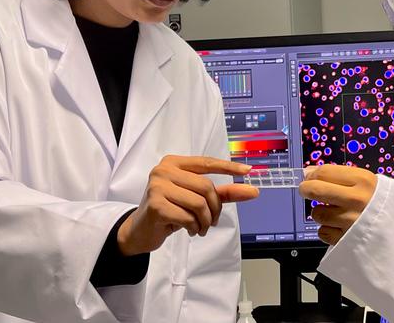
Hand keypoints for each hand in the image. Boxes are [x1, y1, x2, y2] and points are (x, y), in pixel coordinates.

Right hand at [117, 156, 258, 255]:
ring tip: (200, 227)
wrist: (140, 231)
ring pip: (198, 203)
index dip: (228, 167)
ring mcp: (157, 186)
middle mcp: (163, 170)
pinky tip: (189, 230)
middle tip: (211, 221)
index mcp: (174, 163)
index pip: (206, 162)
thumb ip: (223, 193)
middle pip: (206, 187)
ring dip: (205, 221)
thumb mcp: (196, 199)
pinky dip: (194, 227)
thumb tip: (252, 190)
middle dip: (214, 208)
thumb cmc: (170, 211)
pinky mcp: (155, 205)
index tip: (248, 171)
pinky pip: (187, 217)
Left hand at [298, 164, 377, 245]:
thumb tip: (310, 171)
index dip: (311, 174)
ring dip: (320, 213)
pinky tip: (338, 226)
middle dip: (306, 189)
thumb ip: (339, 176)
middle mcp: (357, 200)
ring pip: (317, 214)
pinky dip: (327, 230)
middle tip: (306, 190)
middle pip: (316, 190)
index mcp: (363, 180)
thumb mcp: (367, 182)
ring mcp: (351, 221)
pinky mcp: (347, 240)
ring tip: (332, 211)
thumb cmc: (383, 202)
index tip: (309, 176)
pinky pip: (323, 232)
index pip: (324, 172)